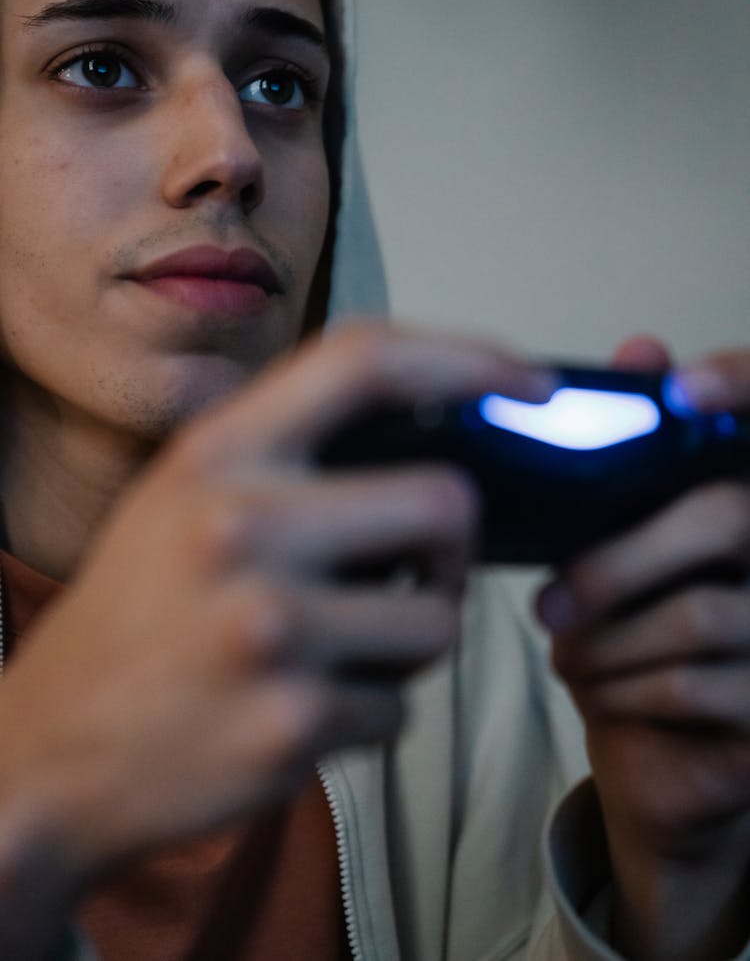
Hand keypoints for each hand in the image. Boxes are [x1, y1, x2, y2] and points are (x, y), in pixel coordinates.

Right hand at [0, 322, 551, 887]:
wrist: (53, 753)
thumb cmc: (137, 617)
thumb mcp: (182, 498)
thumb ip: (287, 454)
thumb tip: (433, 433)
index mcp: (219, 453)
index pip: (367, 360)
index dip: (467, 356)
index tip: (529, 383)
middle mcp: (242, 525)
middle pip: (445, 503)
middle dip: (453, 549)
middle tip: (424, 571)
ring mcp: (269, 627)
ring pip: (440, 621)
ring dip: (410, 642)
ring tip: (341, 652)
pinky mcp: (293, 722)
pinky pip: (401, 709)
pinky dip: (372, 712)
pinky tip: (304, 711)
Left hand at [538, 337, 749, 959]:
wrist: (672, 751)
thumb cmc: (649, 621)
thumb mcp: (634, 536)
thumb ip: (638, 450)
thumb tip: (640, 351)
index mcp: (747, 490)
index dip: (739, 384)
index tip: (683, 391)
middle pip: (722, 518)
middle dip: (617, 561)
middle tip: (547, 603)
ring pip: (697, 615)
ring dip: (606, 640)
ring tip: (566, 652)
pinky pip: (692, 685)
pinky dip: (622, 690)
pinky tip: (595, 690)